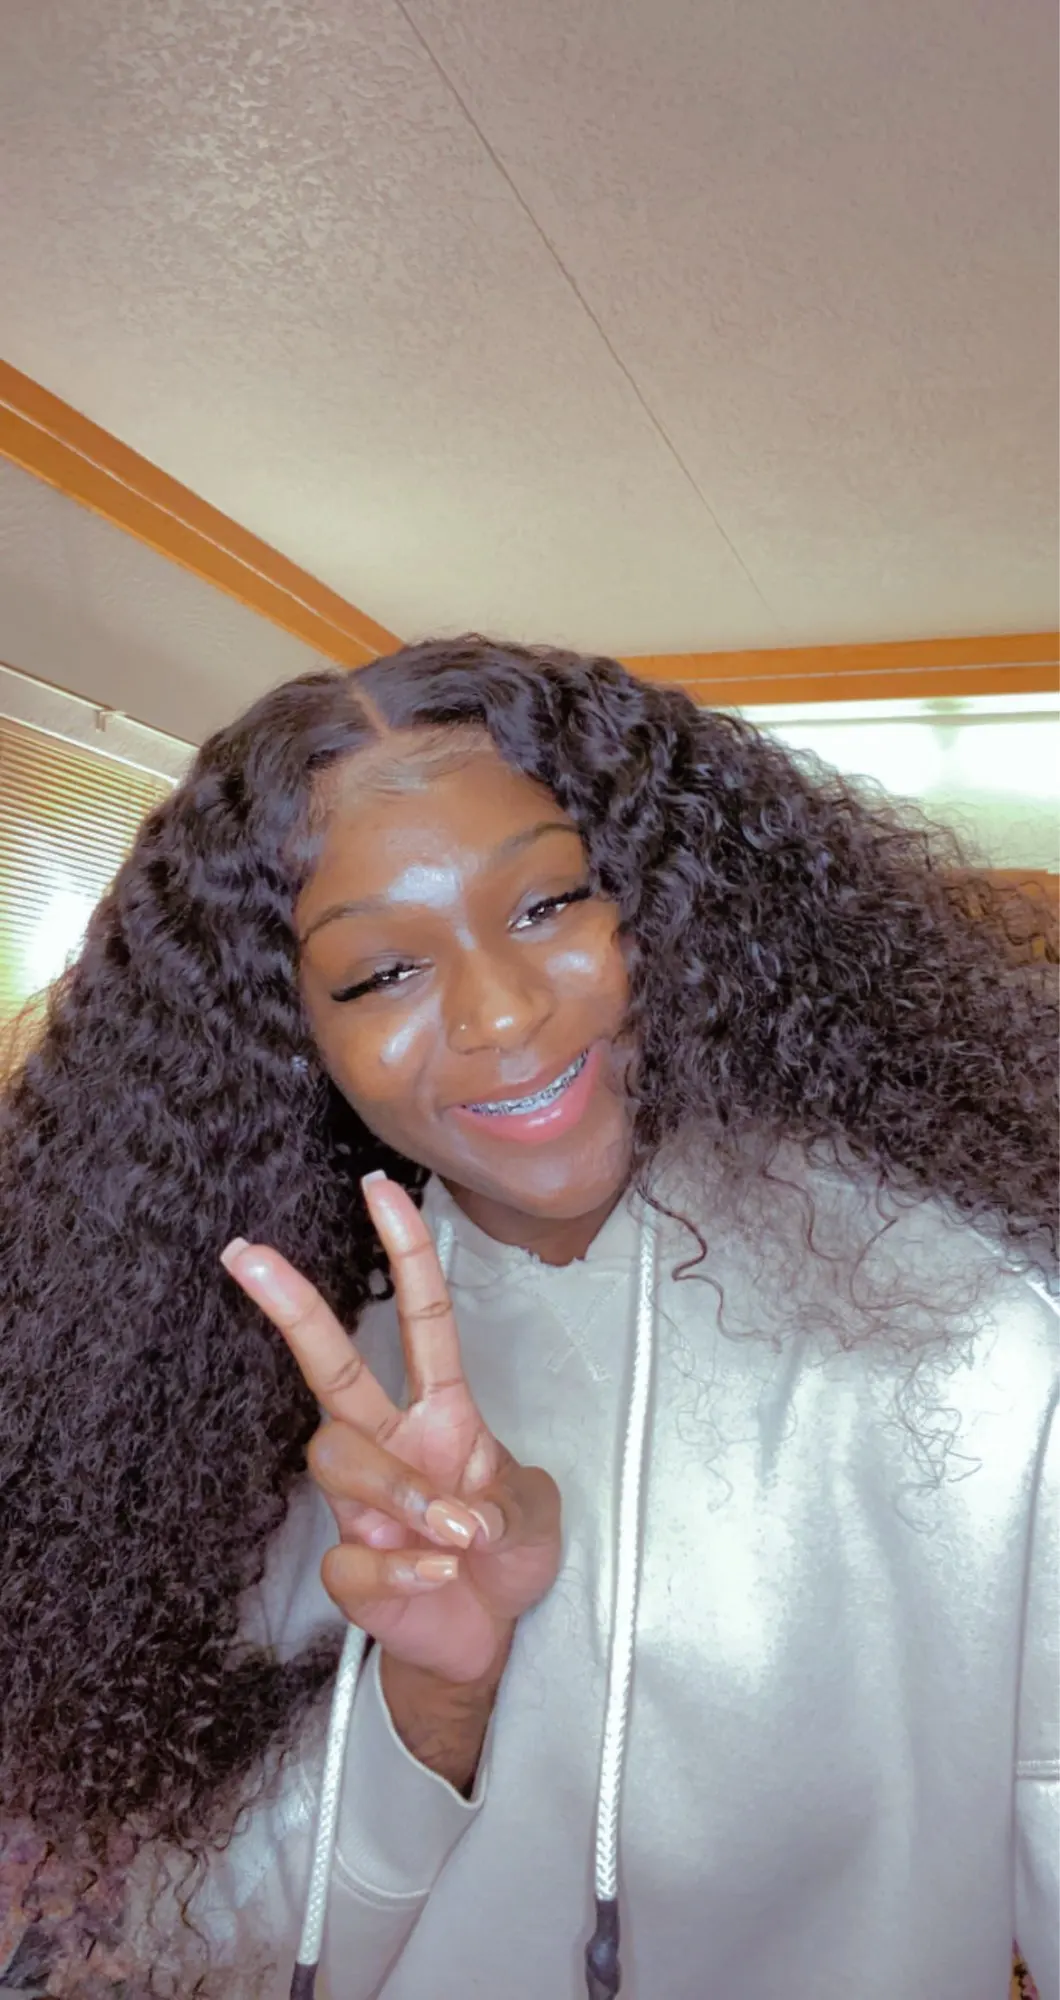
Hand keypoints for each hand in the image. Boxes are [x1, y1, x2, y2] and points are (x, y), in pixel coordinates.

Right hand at [221, 1177, 561, 1688]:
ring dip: (399, 1491)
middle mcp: (391, 1443)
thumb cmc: (505, 1555)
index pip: (422, 1318)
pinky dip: (405, 1572)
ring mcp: (362, 1506)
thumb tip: (464, 1518)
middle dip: (292, 1307)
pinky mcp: (348, 1570)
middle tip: (248, 1254)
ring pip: (337, 1457)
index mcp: (441, 1412)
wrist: (485, 1636)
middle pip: (330, 1367)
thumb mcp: (536, 1515)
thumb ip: (509, 1507)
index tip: (379, 1188)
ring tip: (456, 1533)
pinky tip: (441, 1578)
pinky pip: (350, 1560)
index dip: (406, 1253)